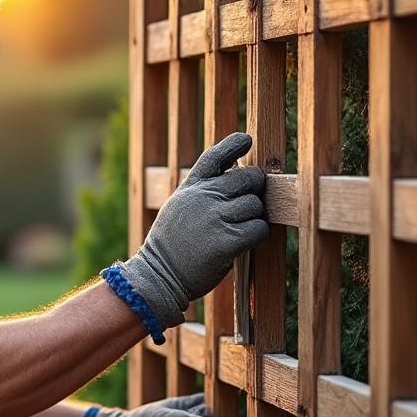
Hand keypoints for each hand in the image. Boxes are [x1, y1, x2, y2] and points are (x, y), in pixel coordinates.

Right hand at [118, 132, 267, 329]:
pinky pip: (258, 229)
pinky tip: (243, 243)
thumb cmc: (172, 243)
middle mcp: (203, 197)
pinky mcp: (227, 242)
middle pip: (249, 179)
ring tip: (237, 230)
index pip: (215, 156)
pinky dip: (257, 235)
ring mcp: (215, 218)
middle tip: (246, 205)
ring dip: (254, 217)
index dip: (234, 144)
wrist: (158, 276)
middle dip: (254, 190)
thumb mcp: (178, 206)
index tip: (247, 140)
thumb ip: (202, 190)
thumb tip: (236, 174)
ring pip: (256, 205)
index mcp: (191, 187)